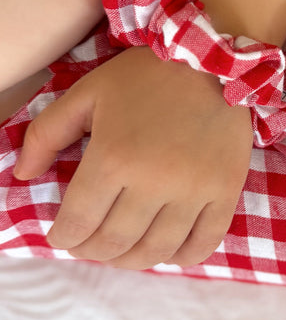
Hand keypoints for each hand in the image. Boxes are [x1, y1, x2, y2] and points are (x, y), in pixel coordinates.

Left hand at [14, 47, 252, 269]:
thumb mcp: (87, 92)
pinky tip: (167, 249)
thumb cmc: (147, 75)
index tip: (63, 235)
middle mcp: (153, 181)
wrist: (214, 59)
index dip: (63, 237)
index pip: (77, 223)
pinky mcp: (225, 191)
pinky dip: (181, 258)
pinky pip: (203, 244)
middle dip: (91, 250)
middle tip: (88, 242)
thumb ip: (47, 133)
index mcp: (113, 157)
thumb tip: (25, 175)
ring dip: (130, 260)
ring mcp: (193, 190)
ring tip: (122, 251)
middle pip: (113, 243)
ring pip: (155, 251)